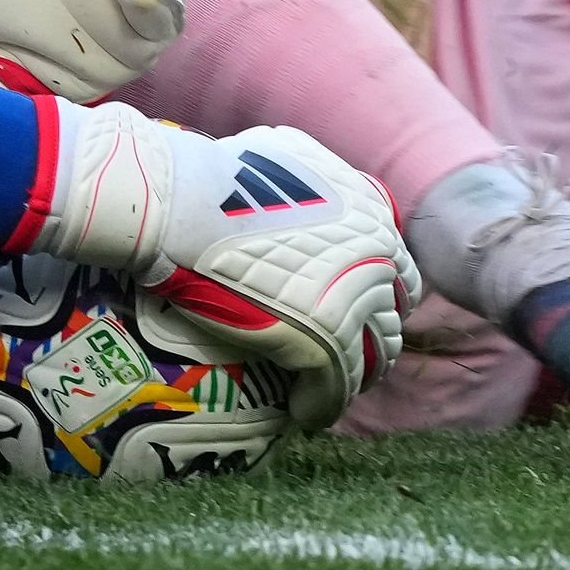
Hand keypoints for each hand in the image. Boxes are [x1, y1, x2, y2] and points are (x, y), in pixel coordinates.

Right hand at [27, 109, 418, 426]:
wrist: (176, 203)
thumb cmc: (206, 178)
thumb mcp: (279, 157)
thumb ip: (307, 182)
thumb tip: (295, 197)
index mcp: (365, 207)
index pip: (393, 264)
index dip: (373, 290)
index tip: (347, 305)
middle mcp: (374, 250)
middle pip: (391, 312)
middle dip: (371, 332)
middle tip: (340, 349)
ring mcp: (356, 296)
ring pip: (377, 354)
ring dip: (355, 372)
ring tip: (324, 388)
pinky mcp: (329, 340)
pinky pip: (337, 387)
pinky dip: (320, 404)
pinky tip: (301, 412)